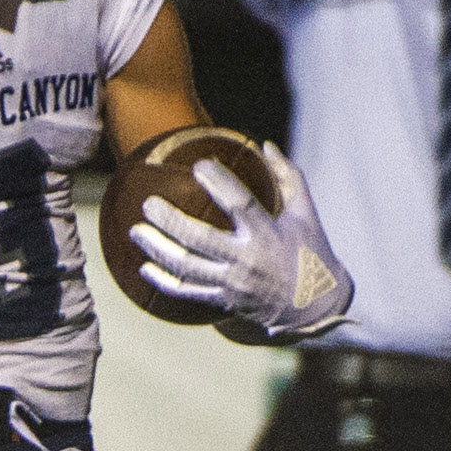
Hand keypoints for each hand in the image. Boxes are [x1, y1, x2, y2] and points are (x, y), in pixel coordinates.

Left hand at [125, 143, 354, 339]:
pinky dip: (163, 281)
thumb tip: (265, 144)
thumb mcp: (305, 212)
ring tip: (136, 230)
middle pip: (199, 239)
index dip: (219, 182)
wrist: (315, 306)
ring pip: (186, 266)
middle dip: (169, 220)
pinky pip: (187, 292)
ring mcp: (233, 283)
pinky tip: (144, 267)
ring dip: (156, 249)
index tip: (198, 165)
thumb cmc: (310, 251)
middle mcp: (247, 259)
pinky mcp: (224, 300)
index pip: (240, 204)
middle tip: (148, 203)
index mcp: (268, 234)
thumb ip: (288, 176)